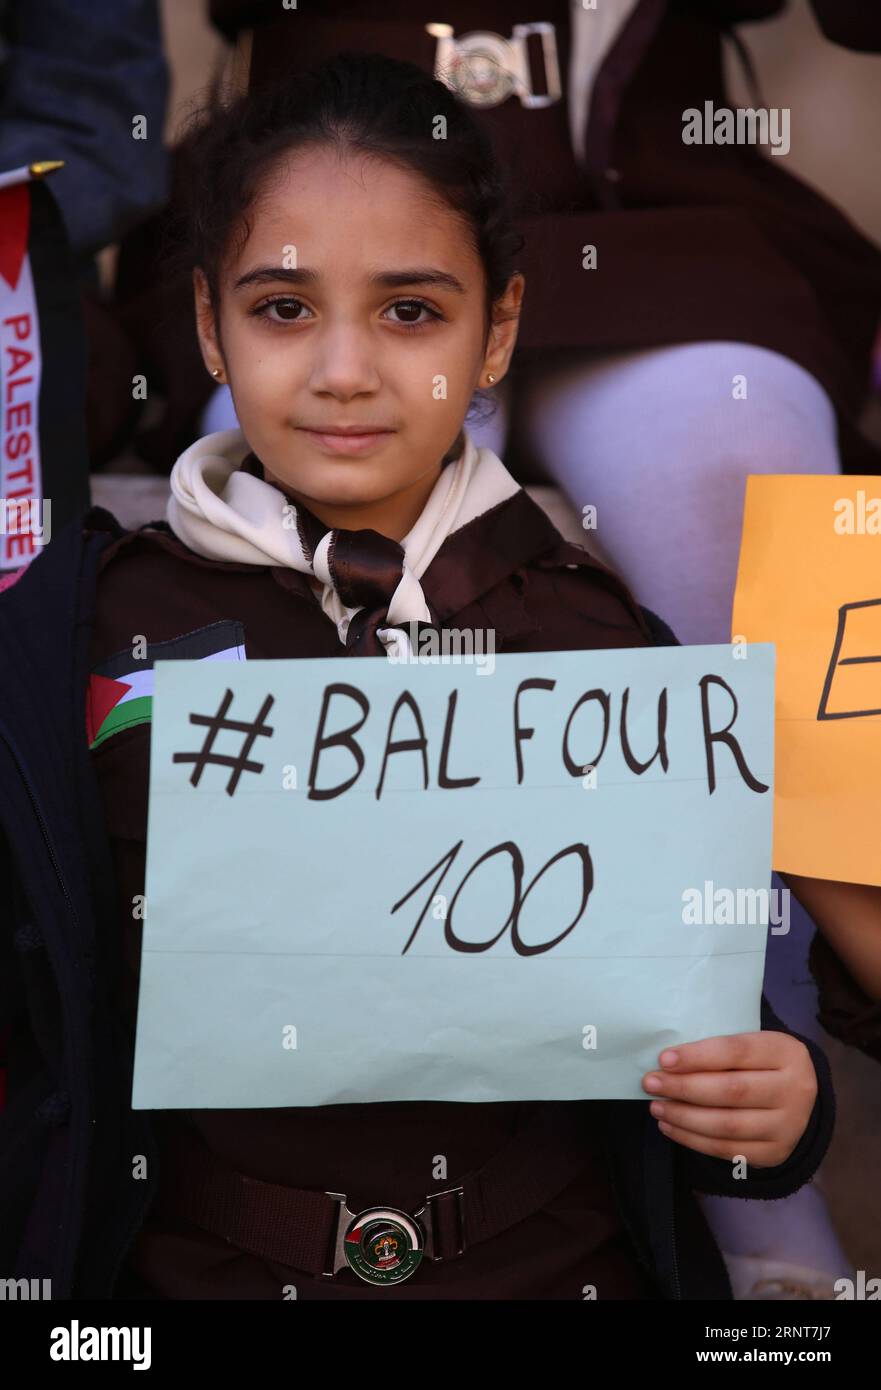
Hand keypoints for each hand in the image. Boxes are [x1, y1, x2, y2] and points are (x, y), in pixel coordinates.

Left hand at [641, 1031, 816, 1167]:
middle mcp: (795, 1090)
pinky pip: (727, 1150)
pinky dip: (693, 1139)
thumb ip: (718, 1051)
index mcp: (786, 1052)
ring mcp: (788, 1126)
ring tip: (657, 1107)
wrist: (798, 1098)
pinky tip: (671, 1127)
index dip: (698, 1056)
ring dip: (684, 1117)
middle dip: (684, 1088)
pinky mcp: (775, 1153)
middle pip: (732, 1090)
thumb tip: (667, 1063)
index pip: (737, 1051)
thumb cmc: (761, 1064)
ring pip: (727, 1125)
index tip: (664, 1059)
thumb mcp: (751, 1046)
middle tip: (651, 1083)